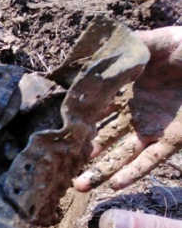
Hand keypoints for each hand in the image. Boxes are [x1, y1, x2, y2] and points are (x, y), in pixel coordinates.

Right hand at [73, 27, 181, 191]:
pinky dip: (133, 173)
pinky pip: (149, 161)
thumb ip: (131, 46)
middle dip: (82, 151)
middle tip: (60, 164)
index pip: (96, 109)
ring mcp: (152, 129)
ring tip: (80, 186)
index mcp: (128, 92)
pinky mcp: (172, 141)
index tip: (57, 130)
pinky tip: (115, 184)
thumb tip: (96, 52)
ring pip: (121, 155)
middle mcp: (135, 114)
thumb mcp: (160, 41)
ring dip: (101, 171)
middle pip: (102, 137)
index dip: (77, 119)